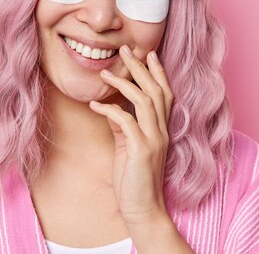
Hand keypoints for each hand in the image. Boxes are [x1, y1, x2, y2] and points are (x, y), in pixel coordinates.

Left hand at [89, 44, 173, 225]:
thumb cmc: (133, 179)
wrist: (142, 209)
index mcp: (160, 129)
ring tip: (105, 72)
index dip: (157, 72)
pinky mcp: (142, 150)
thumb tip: (113, 109)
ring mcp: (153, 140)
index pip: (164, 93)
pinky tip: (94, 104)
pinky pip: (126, 121)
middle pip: (155, 90)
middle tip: (126, 49)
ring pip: (145, 101)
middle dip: (141, 68)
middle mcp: (161, 131)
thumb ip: (124, 127)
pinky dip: (110, 109)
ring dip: (124, 84)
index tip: (148, 52)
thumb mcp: (128, 147)